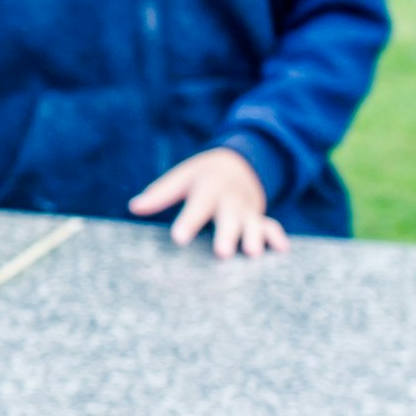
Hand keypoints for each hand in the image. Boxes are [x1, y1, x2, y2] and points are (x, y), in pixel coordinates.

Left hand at [129, 144, 281, 257]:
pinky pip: (271, 226)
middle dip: (226, 234)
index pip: (197, 206)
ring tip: (252, 253)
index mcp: (208, 188)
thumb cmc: (202, 176)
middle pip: (228, 217)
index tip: (179, 238)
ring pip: (252, 223)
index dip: (188, 222)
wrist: (239, 162)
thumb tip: (135, 206)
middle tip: (221, 253)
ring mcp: (247, 209)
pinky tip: (281, 250)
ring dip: (254, 237)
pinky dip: (276, 236)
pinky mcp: (259, 218)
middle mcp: (229, 199)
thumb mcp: (182, 177)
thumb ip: (160, 194)